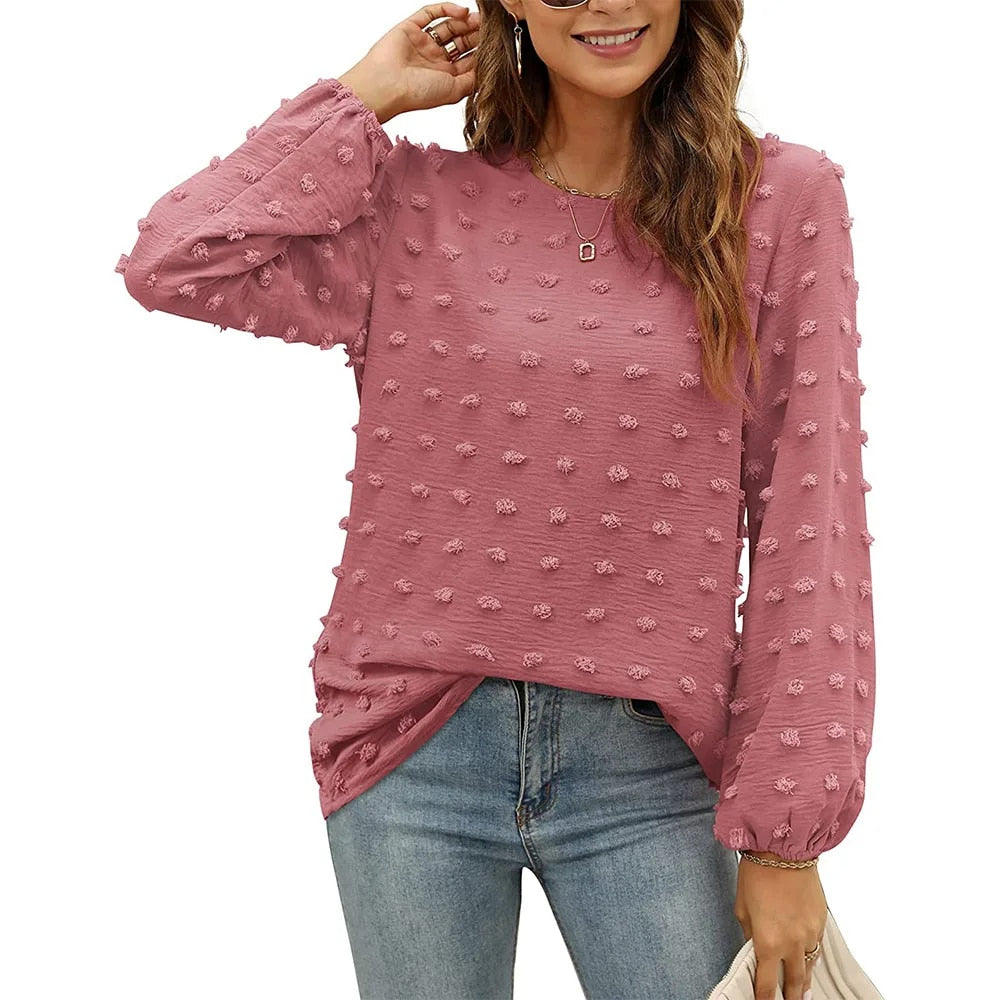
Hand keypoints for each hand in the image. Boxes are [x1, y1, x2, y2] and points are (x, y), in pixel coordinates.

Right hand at [343, 3, 480, 121]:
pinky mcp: (411, 27)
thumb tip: (487, 70)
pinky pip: (430, 13)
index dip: (482, 50)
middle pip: (460, 41)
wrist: (387, 85)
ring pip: (448, 26)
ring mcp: (422, 42)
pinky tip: (461, 12)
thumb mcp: (454, 92)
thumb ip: (472, 81)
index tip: (496, 44)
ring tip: (477, 19)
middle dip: (475, 33)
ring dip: (464, 21)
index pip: (468, 59)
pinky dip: (446, 9)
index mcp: (445, 76)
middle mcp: (434, 59)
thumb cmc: (417, 93)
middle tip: (489, 27)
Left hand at [734, 851, 827, 999]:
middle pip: (793, 984)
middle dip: (791, 998)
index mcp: (768, 942)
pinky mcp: (821, 923)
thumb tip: (754, 948)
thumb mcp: (742, 907)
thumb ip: (749, 933)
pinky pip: (817, 949)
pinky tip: (808, 962)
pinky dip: (811, 958)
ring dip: (803, 982)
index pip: (767, 984)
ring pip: (809, 968)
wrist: (784, 849)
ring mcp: (810, 934)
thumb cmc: (757, 874)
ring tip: (800, 993)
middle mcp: (792, 944)